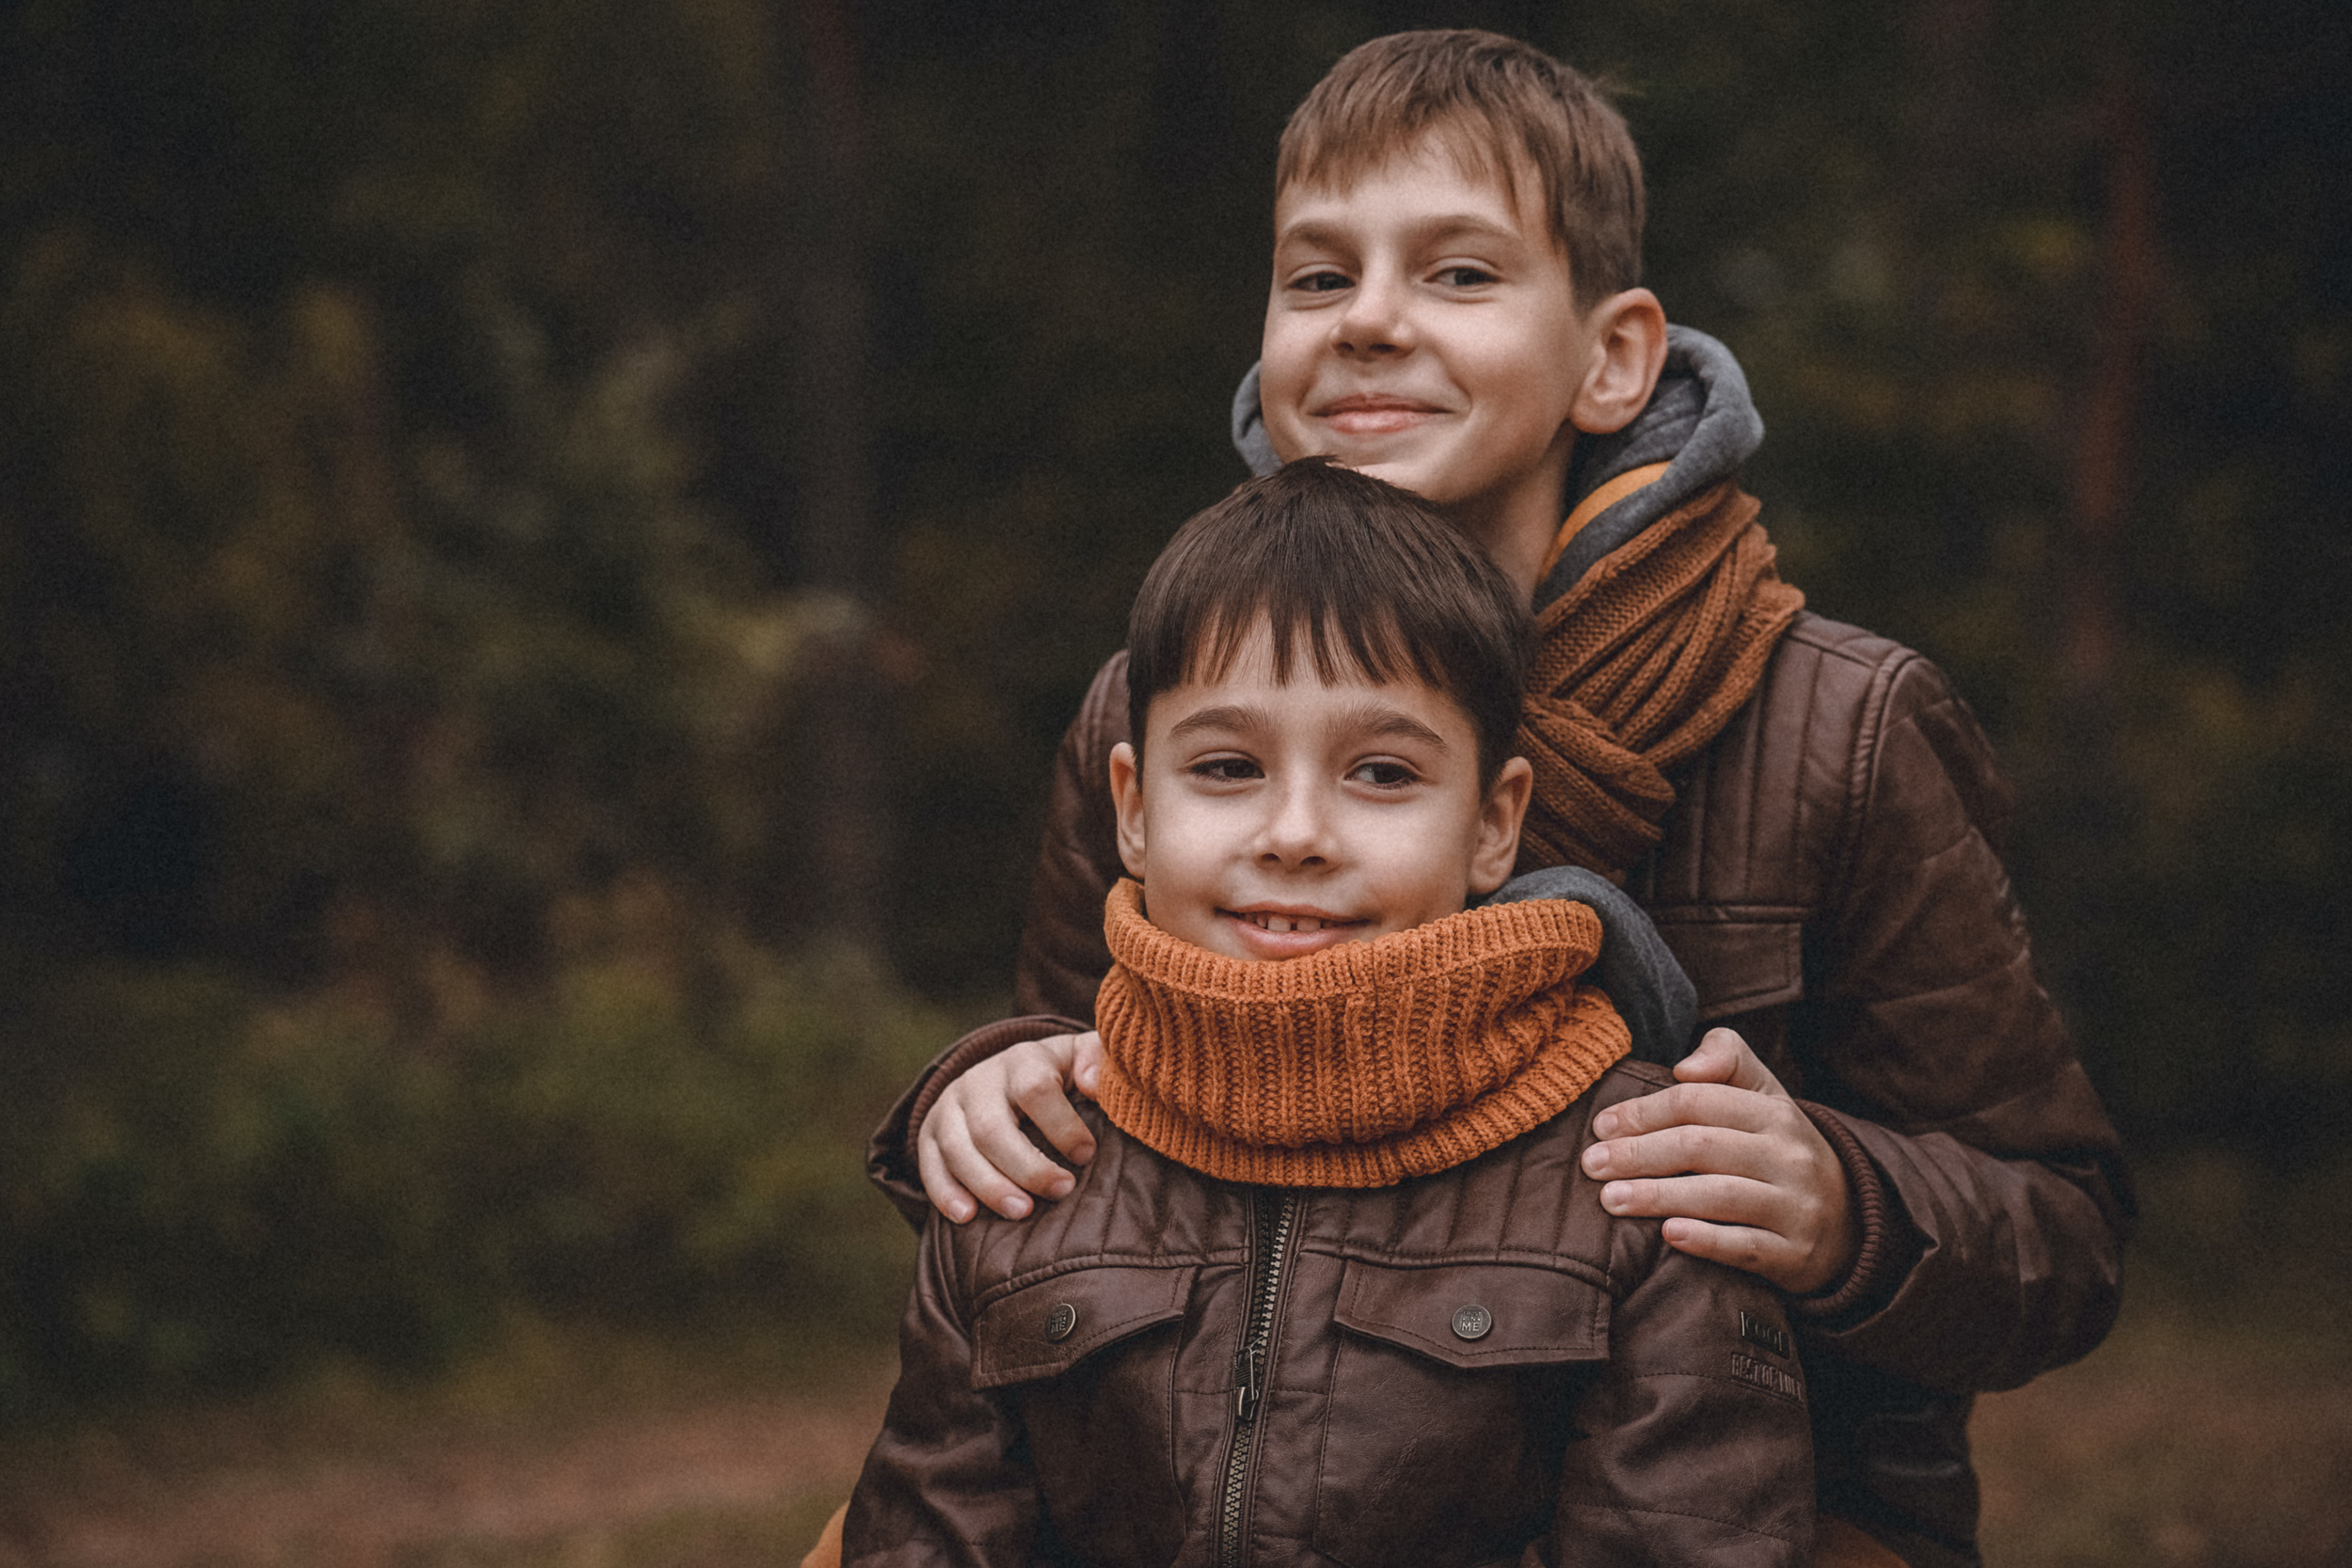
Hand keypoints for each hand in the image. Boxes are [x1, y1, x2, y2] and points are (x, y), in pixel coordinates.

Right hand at [916, 1031, 1107, 1223]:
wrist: (1008, 1072)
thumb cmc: (1058, 1073)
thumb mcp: (1082, 1056)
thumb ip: (1097, 1061)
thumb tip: (1092, 1084)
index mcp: (1022, 1060)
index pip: (1035, 1089)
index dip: (1062, 1126)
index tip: (1086, 1155)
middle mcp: (979, 1080)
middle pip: (991, 1127)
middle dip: (1026, 1167)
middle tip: (1060, 1192)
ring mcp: (949, 1106)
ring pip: (957, 1148)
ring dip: (988, 1186)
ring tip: (1021, 1212)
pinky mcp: (929, 1132)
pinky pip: (928, 1164)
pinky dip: (945, 1193)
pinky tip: (967, 1217)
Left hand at [1578, 1027, 1858, 1293]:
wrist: (1847, 1221)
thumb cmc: (1777, 1150)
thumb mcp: (1763, 1096)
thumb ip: (1725, 1059)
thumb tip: (1684, 1067)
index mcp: (1774, 1112)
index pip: (1698, 1102)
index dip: (1644, 1112)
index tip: (1601, 1127)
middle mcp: (1788, 1156)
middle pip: (1700, 1146)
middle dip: (1638, 1154)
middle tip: (1590, 1165)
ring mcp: (1795, 1207)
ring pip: (1718, 1196)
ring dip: (1657, 1196)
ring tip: (1610, 1200)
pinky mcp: (1794, 1254)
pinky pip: (1745, 1246)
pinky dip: (1705, 1239)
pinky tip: (1668, 1235)